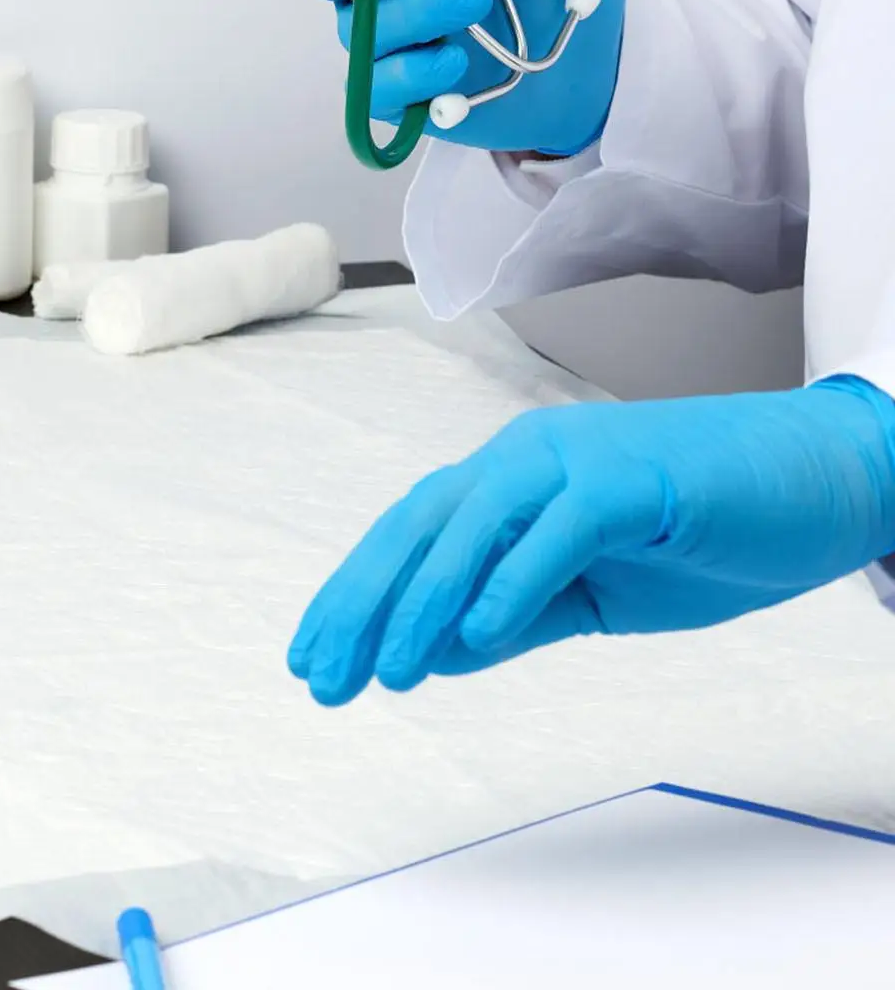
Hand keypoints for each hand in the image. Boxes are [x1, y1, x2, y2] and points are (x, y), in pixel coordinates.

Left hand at [287, 377, 894, 704]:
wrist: (821, 480)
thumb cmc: (707, 531)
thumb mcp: (596, 595)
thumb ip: (517, 617)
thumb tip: (436, 653)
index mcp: (512, 481)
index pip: (412, 534)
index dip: (356, 593)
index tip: (313, 657)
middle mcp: (527, 457)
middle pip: (420, 524)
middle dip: (363, 602)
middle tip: (322, 677)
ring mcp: (578, 458)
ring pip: (474, 521)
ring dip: (423, 598)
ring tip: (387, 671)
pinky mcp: (635, 478)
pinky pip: (558, 528)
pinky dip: (513, 580)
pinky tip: (476, 639)